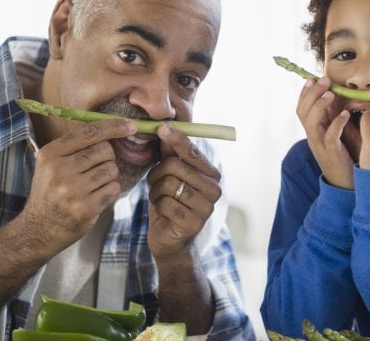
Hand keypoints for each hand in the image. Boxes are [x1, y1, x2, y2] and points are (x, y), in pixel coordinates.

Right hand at [20, 119, 136, 255]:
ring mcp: (73, 191)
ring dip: (109, 176)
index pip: (89, 133)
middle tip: (95, 169)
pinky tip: (96, 197)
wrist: (38, 228)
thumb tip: (115, 128)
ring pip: (112, 170)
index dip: (114, 126)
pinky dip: (110, 191)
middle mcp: (60, 170)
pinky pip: (114, 189)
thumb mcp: (51, 163)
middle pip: (105, 150)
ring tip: (93, 185)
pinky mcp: (86, 208)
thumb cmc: (51, 191)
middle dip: (108, 158)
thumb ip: (76, 146)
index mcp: (50, 154)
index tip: (131, 125)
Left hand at [145, 125, 221, 261]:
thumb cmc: (169, 203)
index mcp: (211, 175)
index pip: (192, 152)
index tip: (162, 128)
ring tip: (160, 199)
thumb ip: (170, 155)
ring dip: (156, 191)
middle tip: (155, 184)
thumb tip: (165, 129)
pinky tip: (163, 213)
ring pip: (168, 184)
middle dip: (157, 174)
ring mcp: (206, 207)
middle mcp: (214, 189)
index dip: (176, 139)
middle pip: (175, 166)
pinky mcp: (194, 223)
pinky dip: (157, 206)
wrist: (170, 240)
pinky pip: (166, 203)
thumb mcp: (168, 176)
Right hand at [296, 77, 354, 188]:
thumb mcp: (336, 133)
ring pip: (311, 122)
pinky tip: (344, 114)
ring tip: (331, 94)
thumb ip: (334, 117)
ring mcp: (320, 145)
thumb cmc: (344, 155)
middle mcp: (312, 136)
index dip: (305, 93)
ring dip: (320, 105)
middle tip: (324, 80)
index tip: (313, 79)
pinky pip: (330, 136)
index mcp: (312, 130)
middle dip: (312, 93)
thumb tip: (341, 97)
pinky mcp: (331, 153)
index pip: (302, 108)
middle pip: (304, 112)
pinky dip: (336, 124)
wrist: (345, 182)